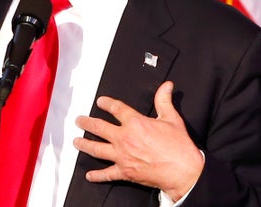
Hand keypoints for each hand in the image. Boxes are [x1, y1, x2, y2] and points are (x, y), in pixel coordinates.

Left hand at [73, 81, 203, 200]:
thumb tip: (167, 85)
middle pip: (99, 127)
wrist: (183, 171)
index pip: (116, 108)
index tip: (100, 102)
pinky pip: (106, 174)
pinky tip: (89, 175)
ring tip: (76, 142)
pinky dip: (96, 175)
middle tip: (79, 121)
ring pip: (96, 149)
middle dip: (86, 123)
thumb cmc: (178, 146)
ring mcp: (122, 156)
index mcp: (135, 123)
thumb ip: (164, 100)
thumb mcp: (172, 119)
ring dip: (84, 144)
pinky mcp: (125, 172)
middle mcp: (124, 138)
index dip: (106, 103)